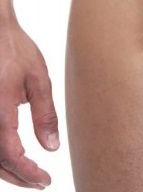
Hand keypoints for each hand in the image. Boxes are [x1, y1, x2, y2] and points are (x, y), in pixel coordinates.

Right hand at [0, 19, 58, 188]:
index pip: (11, 155)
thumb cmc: (16, 49)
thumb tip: (51, 148)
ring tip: (29, 175)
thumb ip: (45, 114)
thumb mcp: (38, 78)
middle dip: (18, 177)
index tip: (46, 180)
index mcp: (0, 110)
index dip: (28, 173)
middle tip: (40, 182)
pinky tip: (13, 158)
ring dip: (7, 170)